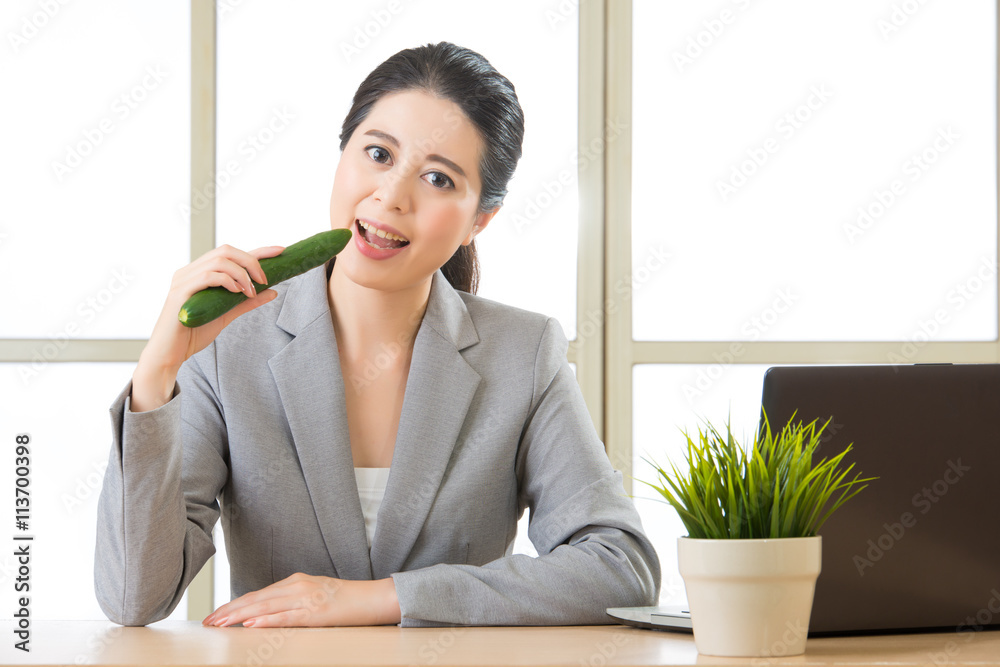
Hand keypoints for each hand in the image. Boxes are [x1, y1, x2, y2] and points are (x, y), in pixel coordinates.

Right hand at [131, 244, 284, 411]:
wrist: (170, 354)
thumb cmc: (193, 333)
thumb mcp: (227, 314)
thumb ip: (247, 302)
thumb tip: (273, 291)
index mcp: (199, 273)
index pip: (230, 254)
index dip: (256, 250)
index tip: (280, 250)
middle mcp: (190, 271)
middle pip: (226, 250)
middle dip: (251, 261)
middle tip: (265, 279)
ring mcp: (183, 280)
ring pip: (218, 260)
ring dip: (241, 274)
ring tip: (250, 291)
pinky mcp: (180, 292)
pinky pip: (207, 276)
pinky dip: (227, 281)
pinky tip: (238, 292)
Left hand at [202, 573, 400, 627]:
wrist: (372, 598)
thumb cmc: (344, 600)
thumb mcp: (314, 595)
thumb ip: (291, 601)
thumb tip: (266, 614)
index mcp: (295, 582)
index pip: (257, 594)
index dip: (234, 605)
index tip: (215, 615)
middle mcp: (297, 586)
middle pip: (256, 599)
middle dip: (229, 611)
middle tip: (208, 621)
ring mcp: (306, 598)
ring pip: (265, 606)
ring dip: (239, 616)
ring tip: (220, 624)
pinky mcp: (315, 612)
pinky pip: (286, 617)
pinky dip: (266, 620)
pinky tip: (251, 624)